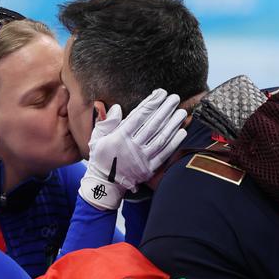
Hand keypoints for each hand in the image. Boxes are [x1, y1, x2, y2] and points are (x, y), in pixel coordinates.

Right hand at [79, 89, 187, 209]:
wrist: (104, 185)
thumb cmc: (100, 159)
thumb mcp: (97, 139)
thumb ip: (106, 123)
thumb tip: (118, 108)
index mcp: (120, 137)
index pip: (139, 116)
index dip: (151, 103)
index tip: (161, 93)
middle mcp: (132, 147)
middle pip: (153, 124)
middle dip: (165, 109)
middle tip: (175, 98)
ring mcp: (142, 159)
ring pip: (161, 138)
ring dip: (173, 124)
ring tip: (181, 112)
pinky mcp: (149, 169)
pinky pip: (164, 154)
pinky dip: (174, 143)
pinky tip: (182, 132)